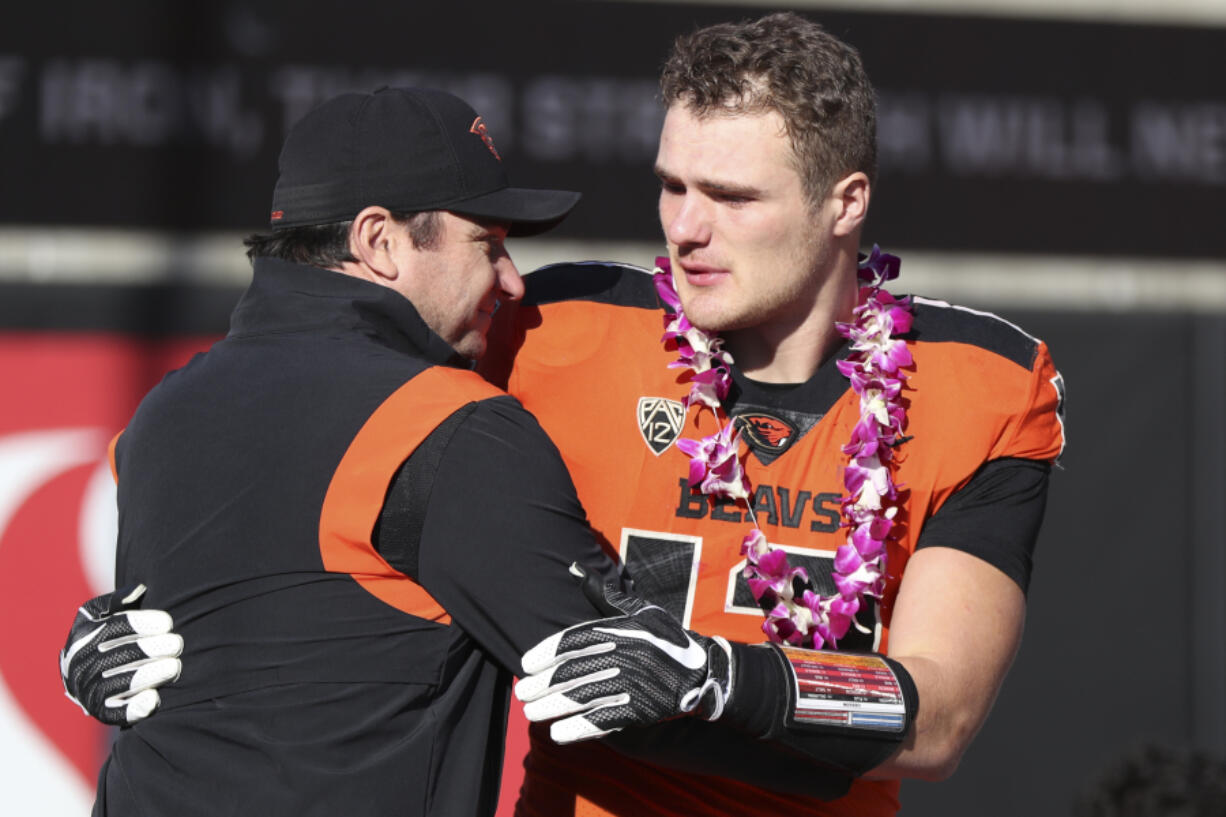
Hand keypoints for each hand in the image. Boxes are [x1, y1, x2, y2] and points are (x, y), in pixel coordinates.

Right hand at [59, 584, 182, 725]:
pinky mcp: (99, 713)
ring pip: (119, 684)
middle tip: (177, 644)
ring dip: (150, 675)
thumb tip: (138, 590)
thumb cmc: (106, 636)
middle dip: (152, 649)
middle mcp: (79, 665)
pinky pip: (115, 714)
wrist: (89, 674)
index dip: (141, 624)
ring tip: (173, 666)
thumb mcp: (103, 614)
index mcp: (82, 636)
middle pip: (118, 656)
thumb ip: (118, 601)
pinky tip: (154, 697)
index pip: (112, 628)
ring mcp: (87, 691)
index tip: (167, 622)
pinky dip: (134, 708)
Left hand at [514, 563, 733, 743]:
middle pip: (573, 671)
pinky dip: (579, 728)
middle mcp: (624, 655)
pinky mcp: (642, 709)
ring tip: (530, 713)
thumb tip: (573, 568)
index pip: (573, 641)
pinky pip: (604, 719)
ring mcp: (633, 683)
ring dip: (552, 707)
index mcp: (620, 630)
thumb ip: (602, 595)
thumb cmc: (663, 637)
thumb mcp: (638, 610)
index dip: (545, 653)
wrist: (702, 669)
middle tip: (521, 693)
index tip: (525, 664)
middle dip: (542, 684)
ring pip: (583, 696)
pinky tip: (558, 733)